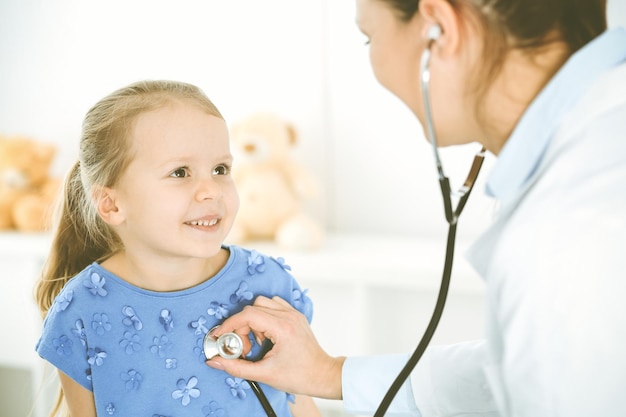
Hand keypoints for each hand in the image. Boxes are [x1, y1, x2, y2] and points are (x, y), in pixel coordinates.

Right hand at [206, 295, 344, 398]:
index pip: (248, 315)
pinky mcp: (296, 317)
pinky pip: (274, 306)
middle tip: (244, 348)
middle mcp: (289, 316)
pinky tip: (266, 335)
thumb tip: (215, 361)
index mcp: (283, 328)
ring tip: (257, 342)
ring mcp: (294, 314)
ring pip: (263, 303)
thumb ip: (236, 367)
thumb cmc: (300, 376)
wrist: (323, 376)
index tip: (220, 336)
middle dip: (242, 326)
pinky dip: (265, 317)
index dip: (230, 324)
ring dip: (254, 320)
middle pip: (253, 308)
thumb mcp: (264, 375)